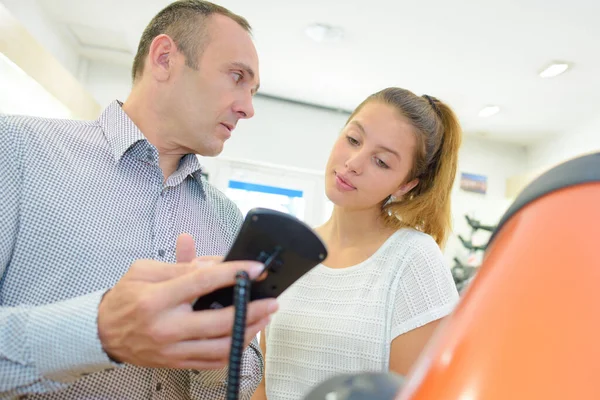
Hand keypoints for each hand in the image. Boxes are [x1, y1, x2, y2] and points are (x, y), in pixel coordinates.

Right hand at [97, 234, 277, 369]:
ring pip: (221, 347)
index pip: (202, 282)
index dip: (233, 274)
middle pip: (219, 321)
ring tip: (264, 319)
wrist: (102, 333)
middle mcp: (166, 327)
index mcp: (157, 299)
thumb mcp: (144, 271)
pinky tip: (245, 337)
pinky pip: (212, 361)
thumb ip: (180, 265)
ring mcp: (172, 349)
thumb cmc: (124, 299)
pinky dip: (233, 350)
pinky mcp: (176, 363)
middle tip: (271, 301)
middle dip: (252, 310)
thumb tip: (214, 262)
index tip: (255, 268)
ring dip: (248, 333)